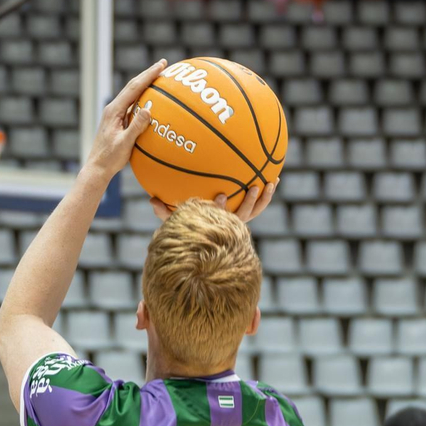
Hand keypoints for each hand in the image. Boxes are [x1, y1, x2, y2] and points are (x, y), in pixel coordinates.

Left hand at [84, 59, 166, 181]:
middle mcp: (113, 109)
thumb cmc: (110, 158)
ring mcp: (115, 114)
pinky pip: (132, 104)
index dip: (148, 75)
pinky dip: (143, 97)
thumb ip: (136, 127)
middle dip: (148, 74)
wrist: (97, 168)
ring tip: (159, 77)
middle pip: (132, 86)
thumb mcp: (125, 144)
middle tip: (163, 64)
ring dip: (145, 84)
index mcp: (114, 110)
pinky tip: (151, 99)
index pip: (134, 88)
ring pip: (132, 94)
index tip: (161, 65)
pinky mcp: (117, 121)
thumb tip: (148, 109)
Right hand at [151, 177, 279, 223]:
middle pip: (242, 215)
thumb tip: (150, 200)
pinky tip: (274, 178)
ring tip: (270, 183)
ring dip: (263, 198)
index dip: (219, 208)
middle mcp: (230, 226)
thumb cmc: (189, 229)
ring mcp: (241, 222)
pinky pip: (261, 206)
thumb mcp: (176, 222)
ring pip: (255, 211)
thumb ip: (165, 212)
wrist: (206, 247)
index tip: (219, 195)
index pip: (217, 218)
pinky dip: (267, 193)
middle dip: (248, 202)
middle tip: (252, 188)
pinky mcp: (248, 216)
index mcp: (214, 227)